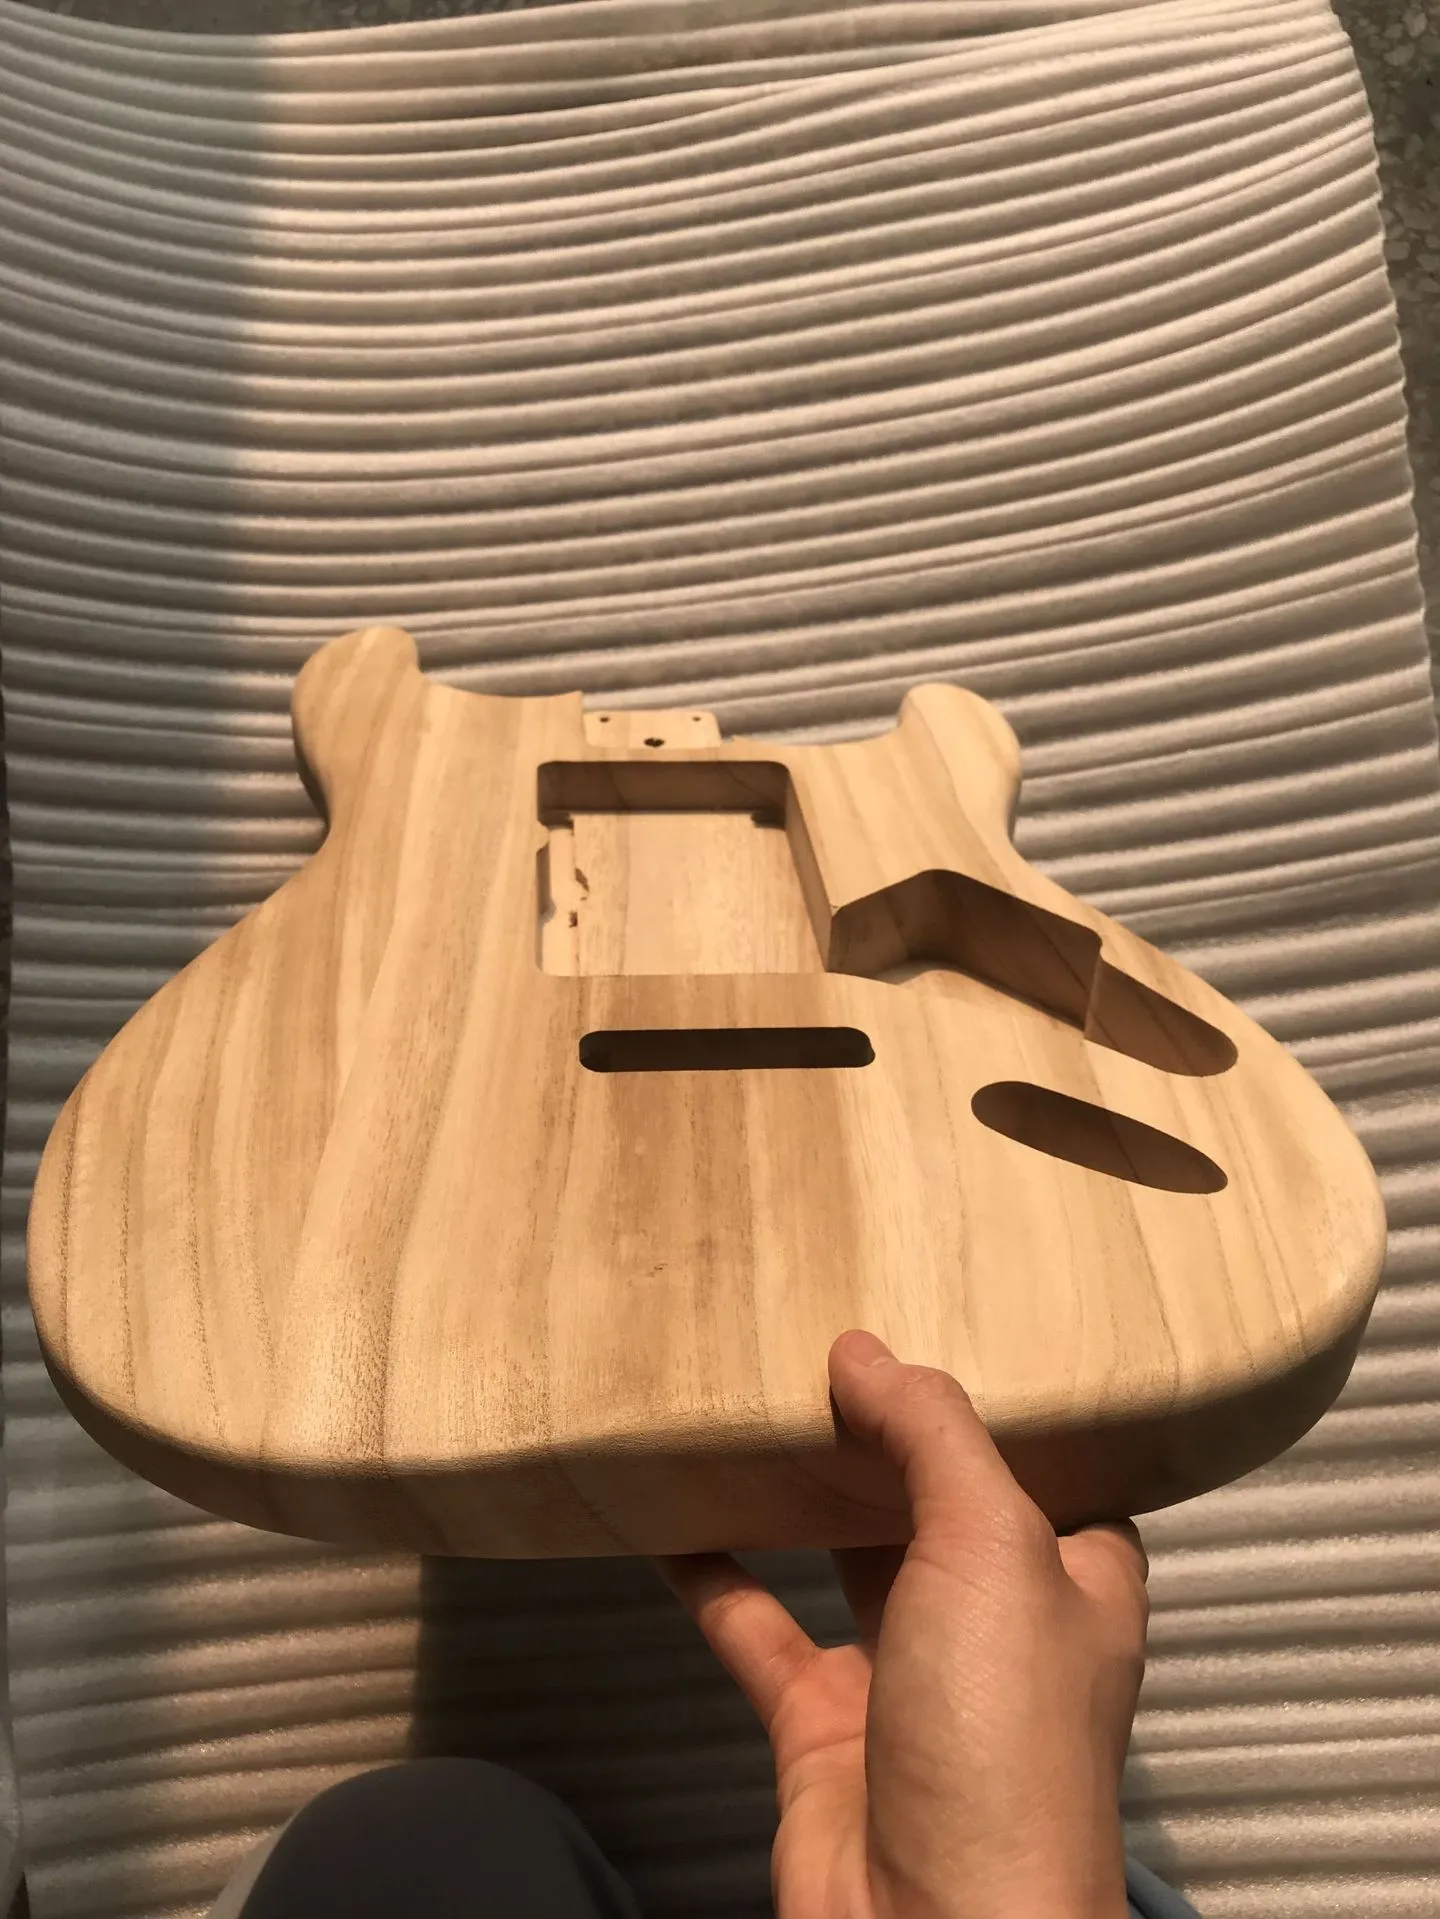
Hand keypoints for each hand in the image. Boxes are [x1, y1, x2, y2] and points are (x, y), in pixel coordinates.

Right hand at [658, 1330, 1148, 1918]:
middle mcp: (997, 1622)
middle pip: (938, 1500)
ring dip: (803, 1492)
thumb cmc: (1003, 1735)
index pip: (1052, 1466)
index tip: (949, 1316)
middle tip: (827, 1334)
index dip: (1008, 1400)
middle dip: (890, 1430)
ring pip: (846, 1555)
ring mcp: (907, 1674)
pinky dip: (714, 1574)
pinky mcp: (823, 1724)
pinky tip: (669, 1515)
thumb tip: (863, 1348)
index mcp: (1075, 1579)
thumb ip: (932, 1437)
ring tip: (753, 1398)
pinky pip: (758, 1626)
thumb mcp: (994, 1547)